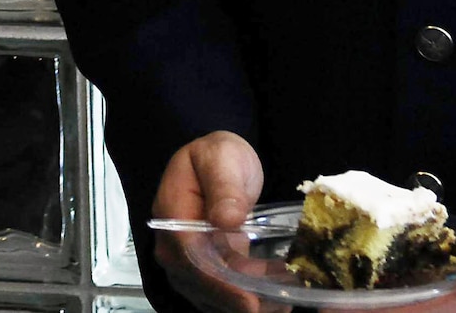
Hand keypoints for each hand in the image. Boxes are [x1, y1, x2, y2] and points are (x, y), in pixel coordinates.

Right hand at [151, 131, 265, 312]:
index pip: (189, 258)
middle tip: (281, 305)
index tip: (250, 300)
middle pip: (199, 286)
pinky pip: (219, 295)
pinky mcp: (201, 272)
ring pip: (210, 297)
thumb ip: (224, 187)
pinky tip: (276, 298)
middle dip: (238, 301)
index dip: (219, 283)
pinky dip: (245, 300)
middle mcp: (171, 246)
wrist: (216, 162)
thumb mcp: (222, 158)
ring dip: (245, 304)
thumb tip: (226, 220)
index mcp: (171, 216)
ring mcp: (184, 263)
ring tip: (284, 301)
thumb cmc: (218, 156)